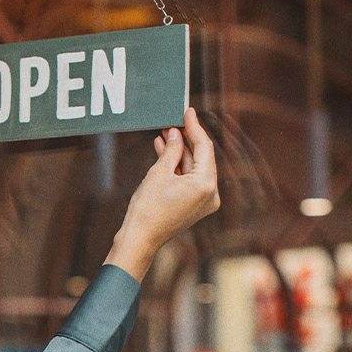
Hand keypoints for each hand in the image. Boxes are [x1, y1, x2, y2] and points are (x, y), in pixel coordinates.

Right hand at [105, 107, 220, 280]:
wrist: (140, 239)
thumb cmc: (147, 209)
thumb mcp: (158, 173)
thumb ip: (171, 150)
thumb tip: (176, 134)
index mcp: (205, 184)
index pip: (204, 147)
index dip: (194, 127)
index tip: (187, 112)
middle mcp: (211, 193)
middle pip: (201, 158)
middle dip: (186, 140)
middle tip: (173, 123)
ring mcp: (204, 201)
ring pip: (194, 169)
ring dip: (180, 154)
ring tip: (164, 136)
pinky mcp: (195, 206)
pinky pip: (190, 180)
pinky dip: (179, 168)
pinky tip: (165, 154)